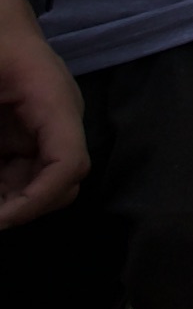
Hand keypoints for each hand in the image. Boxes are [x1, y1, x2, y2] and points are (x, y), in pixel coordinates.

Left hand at [0, 2, 76, 234]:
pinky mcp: (28, 132)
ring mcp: (45, 127)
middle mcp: (58, 120)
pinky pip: (23, 172)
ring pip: (42, 183)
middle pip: (62, 182)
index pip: (69, 164)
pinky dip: (4, 187)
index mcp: (53, 102)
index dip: (37, 200)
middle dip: (22, 205)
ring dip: (11, 198)